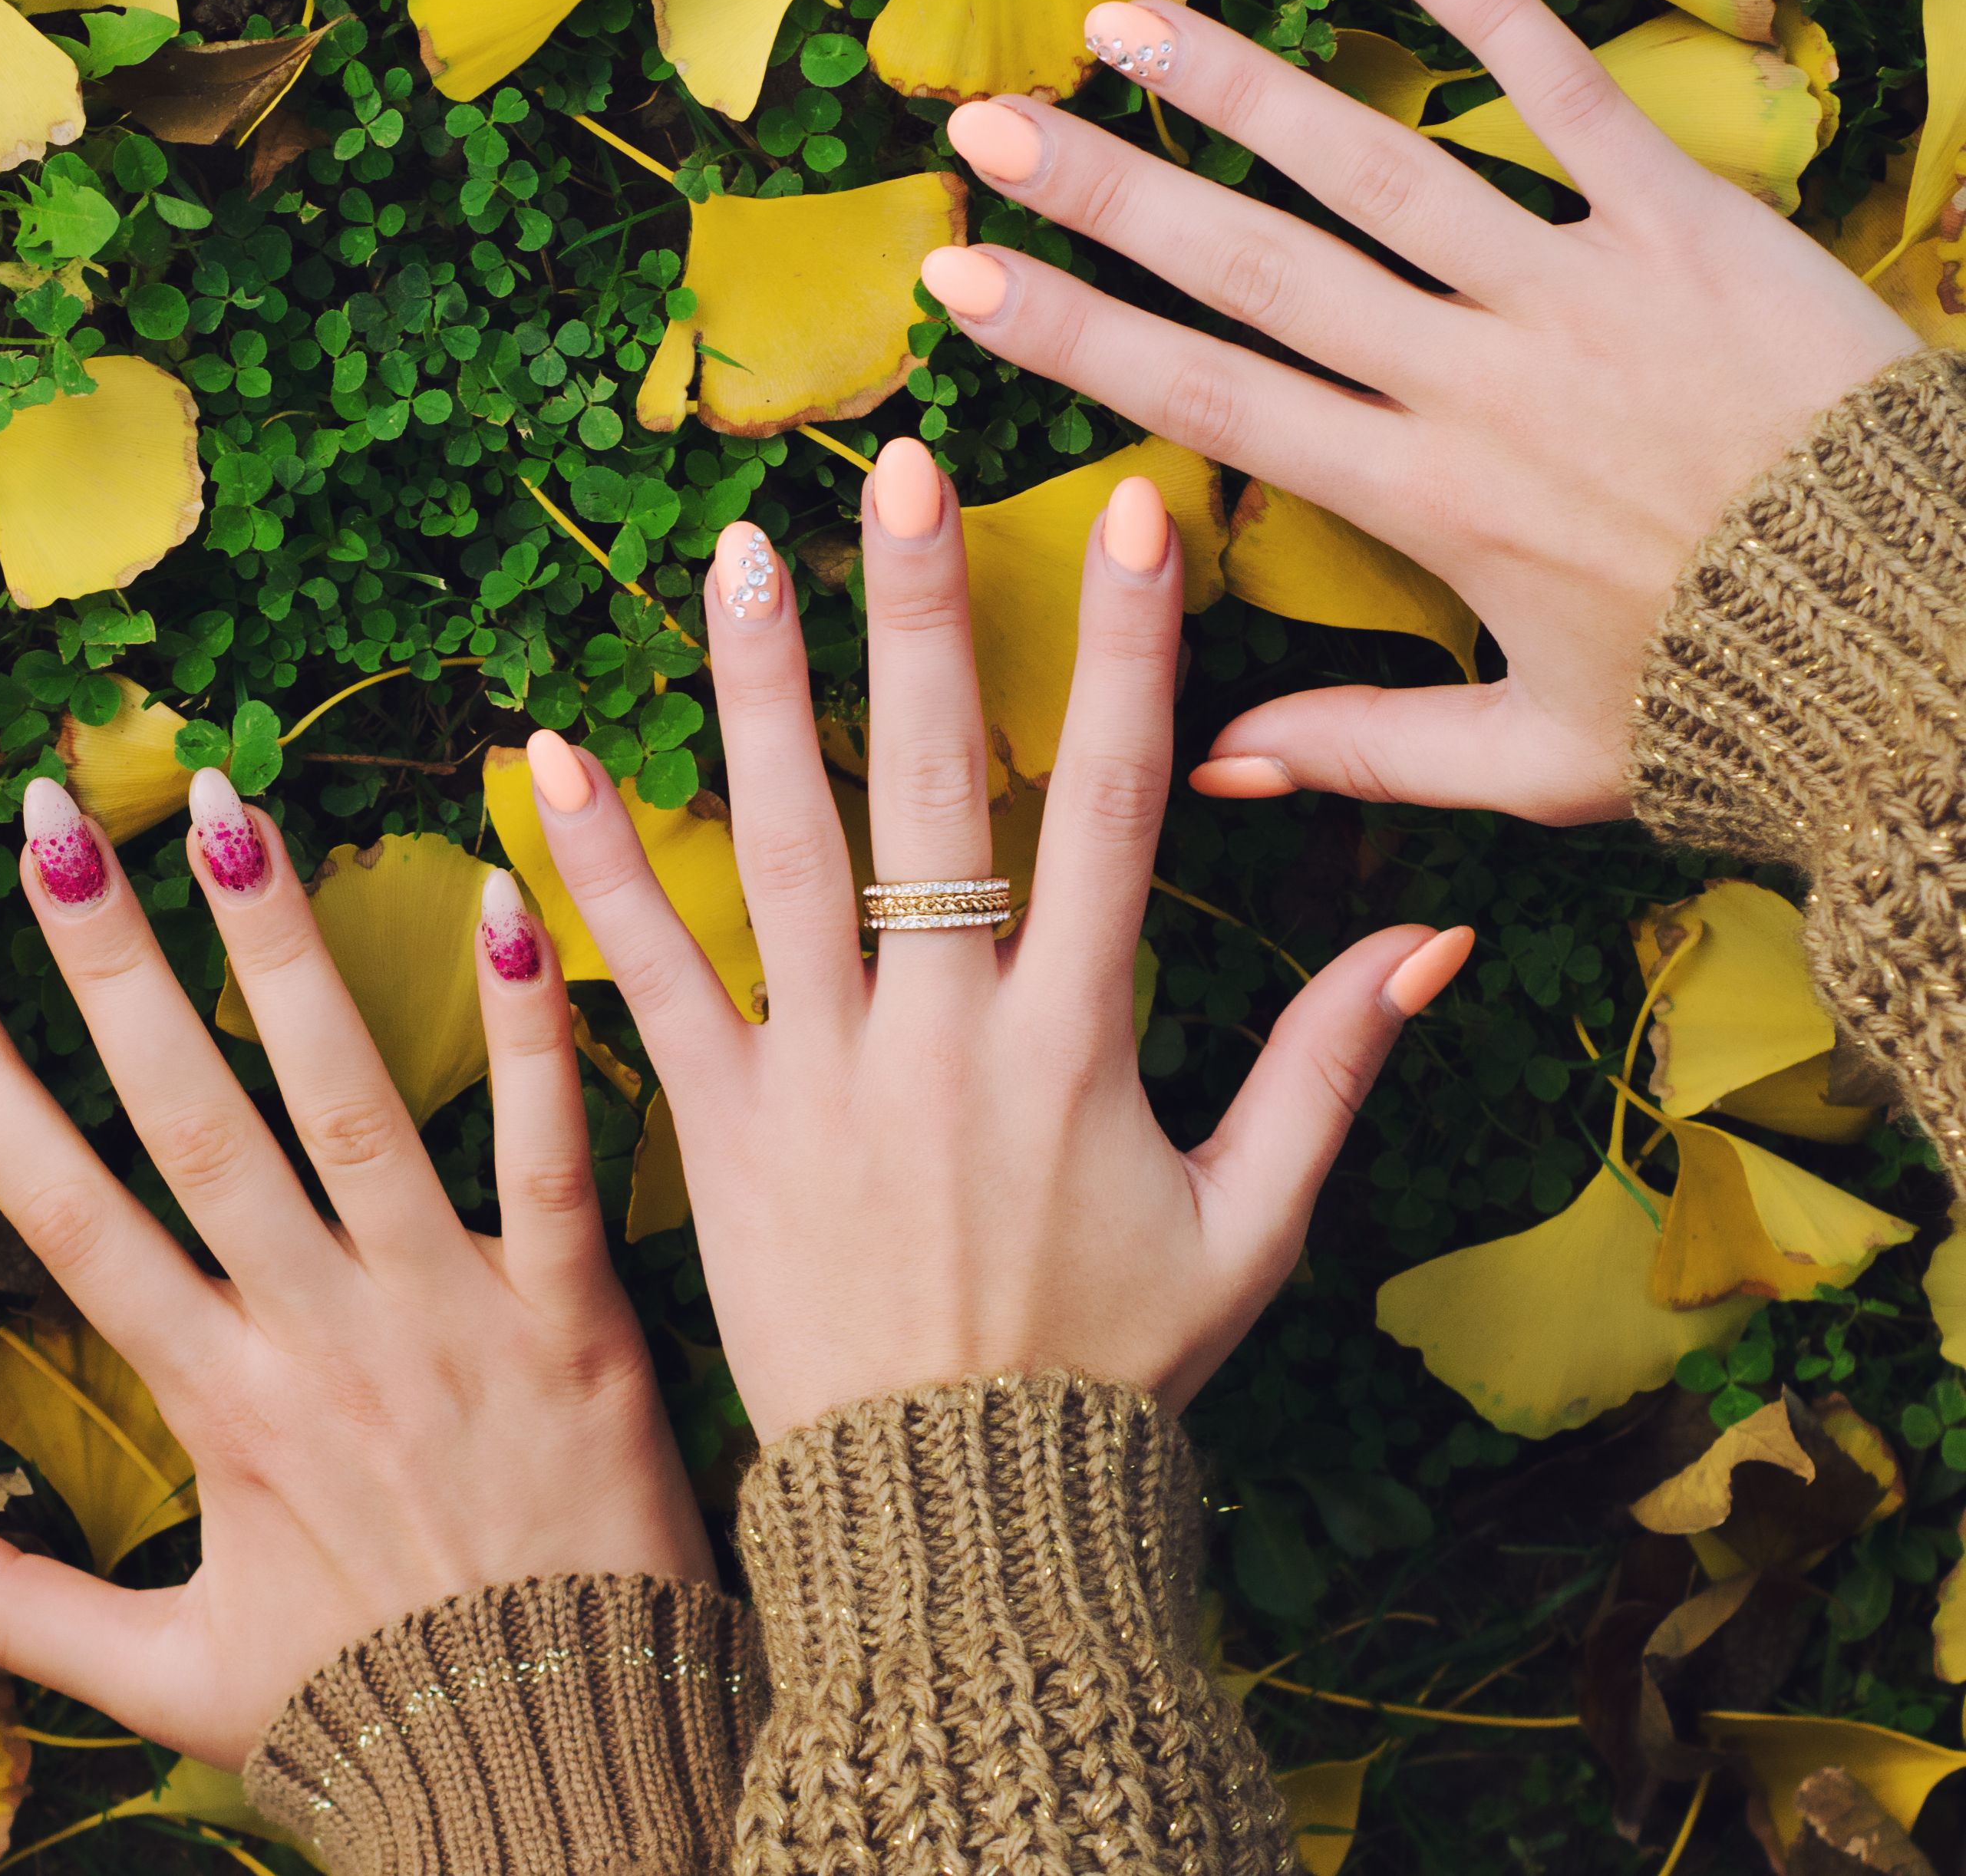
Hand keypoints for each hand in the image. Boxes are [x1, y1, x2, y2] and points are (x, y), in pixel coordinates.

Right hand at [0, 768, 712, 1768]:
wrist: (565, 1776)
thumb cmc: (369, 1716)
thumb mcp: (163, 1675)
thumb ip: (2, 1595)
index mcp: (217, 1408)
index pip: (68, 1217)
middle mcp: (318, 1339)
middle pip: (191, 1123)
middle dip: (107, 965)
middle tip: (46, 817)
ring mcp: (449, 1318)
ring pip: (350, 1106)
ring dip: (283, 954)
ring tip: (224, 812)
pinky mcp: (578, 1318)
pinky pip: (550, 1155)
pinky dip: (531, 1034)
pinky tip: (510, 902)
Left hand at [523, 463, 1470, 1441]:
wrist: (958, 1516)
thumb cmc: (1110, 1372)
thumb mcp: (1253, 1231)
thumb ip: (1333, 1067)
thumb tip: (1438, 932)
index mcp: (1080, 1040)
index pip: (1121, 804)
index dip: (1130, 652)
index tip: (1129, 512)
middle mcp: (944, 1031)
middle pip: (936, 786)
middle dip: (921, 617)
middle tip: (895, 467)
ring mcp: (821, 1073)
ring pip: (784, 850)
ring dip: (754, 695)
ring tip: (730, 555)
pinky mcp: (719, 1129)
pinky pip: (651, 980)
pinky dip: (596, 871)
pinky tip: (544, 757)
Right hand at [916, 0, 1914, 825]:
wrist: (1926, 638)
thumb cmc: (1732, 702)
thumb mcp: (1538, 762)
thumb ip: (1366, 751)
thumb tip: (1209, 770)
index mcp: (1421, 497)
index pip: (1202, 397)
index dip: (1069, 333)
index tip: (957, 276)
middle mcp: (1472, 376)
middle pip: (1252, 262)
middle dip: (1105, 191)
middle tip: (988, 129)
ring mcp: (1574, 286)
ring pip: (1376, 163)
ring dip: (1238, 86)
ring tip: (1125, 23)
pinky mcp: (1683, 224)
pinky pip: (1567, 96)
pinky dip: (1486, 8)